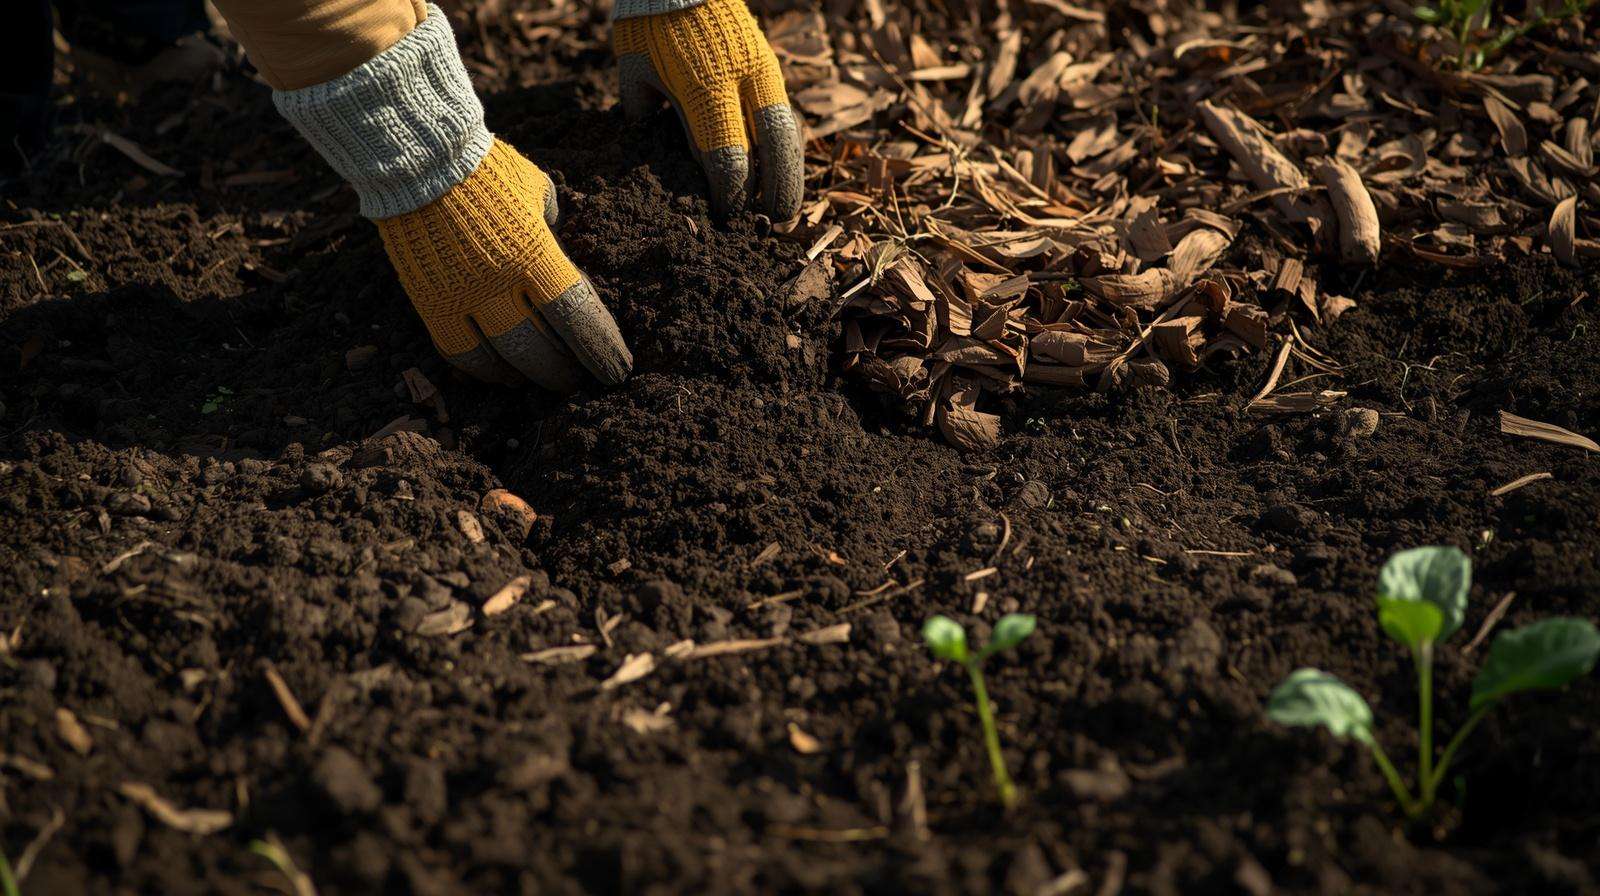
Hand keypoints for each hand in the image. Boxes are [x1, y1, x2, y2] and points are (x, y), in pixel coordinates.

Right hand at [377, 139, 632, 388]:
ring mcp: (460, 296)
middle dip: (564, 373)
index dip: (599, 350)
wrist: (417, 157)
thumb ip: (553, 231)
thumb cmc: (488, 170)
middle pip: (539, 351)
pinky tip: (498, 371)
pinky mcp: (428, 302)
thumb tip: (561, 259)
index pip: (576, 317)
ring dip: (524, 376)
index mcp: (534, 254)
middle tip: (577, 379)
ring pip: (498, 361)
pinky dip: (481, 369)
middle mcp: (497, 282)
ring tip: (538, 378)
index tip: (616, 370)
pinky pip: (457, 352)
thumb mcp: (537, 193)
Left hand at [613, 0, 801, 219]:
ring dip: (790, 175)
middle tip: (769, 225)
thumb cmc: (648, 25)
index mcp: (704, 89)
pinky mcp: (771, 64)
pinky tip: (782, 170)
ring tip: (785, 208)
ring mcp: (763, 70)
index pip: (727, 159)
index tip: (725, 218)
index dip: (729, 197)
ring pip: (788, 133)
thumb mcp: (634, 72)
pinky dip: (786, 148)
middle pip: (773, 150)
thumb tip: (652, 158)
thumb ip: (645, 116)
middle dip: (773, 193)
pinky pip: (786, 114)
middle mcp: (743, 81)